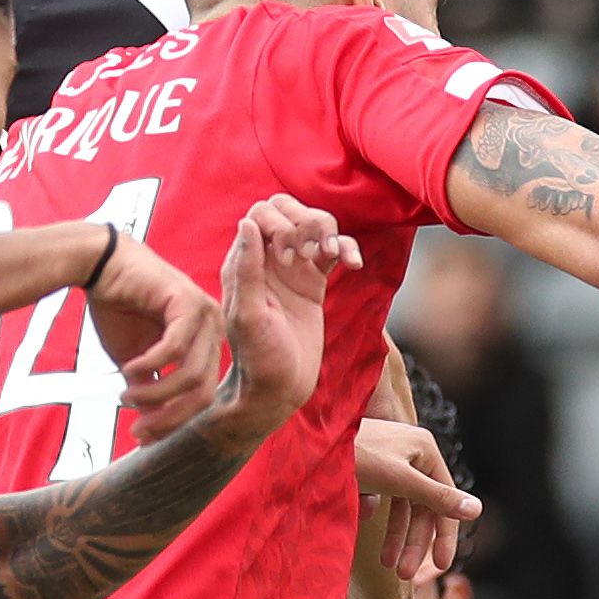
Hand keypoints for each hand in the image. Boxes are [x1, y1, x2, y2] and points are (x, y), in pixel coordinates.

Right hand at [83, 230, 229, 434]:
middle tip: (136, 429)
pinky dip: (150, 364)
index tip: (142, 437)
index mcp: (206, 344)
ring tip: (126, 397)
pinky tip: (129, 369)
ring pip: (192, 375)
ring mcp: (206, 314)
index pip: (202, 397)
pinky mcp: (188, 301)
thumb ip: (148, 389)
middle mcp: (213, 330)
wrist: (100, 267)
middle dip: (168, 417)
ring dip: (156, 394)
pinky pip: (176, 348)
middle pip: (204, 392)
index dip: (174, 422)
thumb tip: (149, 429)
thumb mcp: (135, 361)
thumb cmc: (118, 309)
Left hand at [212, 196, 359, 445]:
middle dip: (305, 221)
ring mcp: (294, 269)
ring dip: (328, 231)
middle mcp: (268, 260)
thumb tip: (248, 223)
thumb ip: (247, 270)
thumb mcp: (250, 316)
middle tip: (309, 255)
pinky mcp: (315, 282)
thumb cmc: (259, 357)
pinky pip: (335, 250)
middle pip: (288, 210)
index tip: (288, 260)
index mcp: (244, 263)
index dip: (280, 225)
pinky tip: (353, 265)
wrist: (278, 388)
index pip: (261, 214)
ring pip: (315, 224)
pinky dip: (347, 248)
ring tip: (332, 257)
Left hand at [357, 418, 477, 580]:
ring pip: (402, 507)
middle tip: (402, 574)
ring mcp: (391, 460)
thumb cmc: (354, 454)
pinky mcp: (370, 467)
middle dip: (413, 543)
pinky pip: (382, 498)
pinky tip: (364, 521)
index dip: (444, 535)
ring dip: (395, 537)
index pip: (445, 500)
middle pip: (422, 507)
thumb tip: (477, 510)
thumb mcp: (398, 480)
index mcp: (426, 450)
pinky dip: (376, 515)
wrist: (305, 442)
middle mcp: (412, 453)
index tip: (441, 566)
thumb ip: (437, 497)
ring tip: (386, 565)